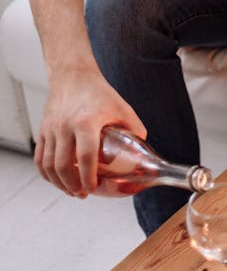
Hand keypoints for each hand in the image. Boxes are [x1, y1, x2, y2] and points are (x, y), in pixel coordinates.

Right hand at [35, 71, 145, 197]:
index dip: (88, 177)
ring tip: (71, 191)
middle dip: (72, 185)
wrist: (73, 76)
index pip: (86, 156)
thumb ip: (135, 129)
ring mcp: (51, 129)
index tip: (93, 188)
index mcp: (86, 121)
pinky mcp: (43, 130)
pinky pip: (39, 158)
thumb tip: (144, 152)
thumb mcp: (122, 108)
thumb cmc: (99, 93)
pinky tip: (57, 180)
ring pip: (48, 165)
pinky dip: (46, 173)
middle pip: (62, 165)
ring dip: (59, 183)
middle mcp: (64, 126)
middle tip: (83, 194)